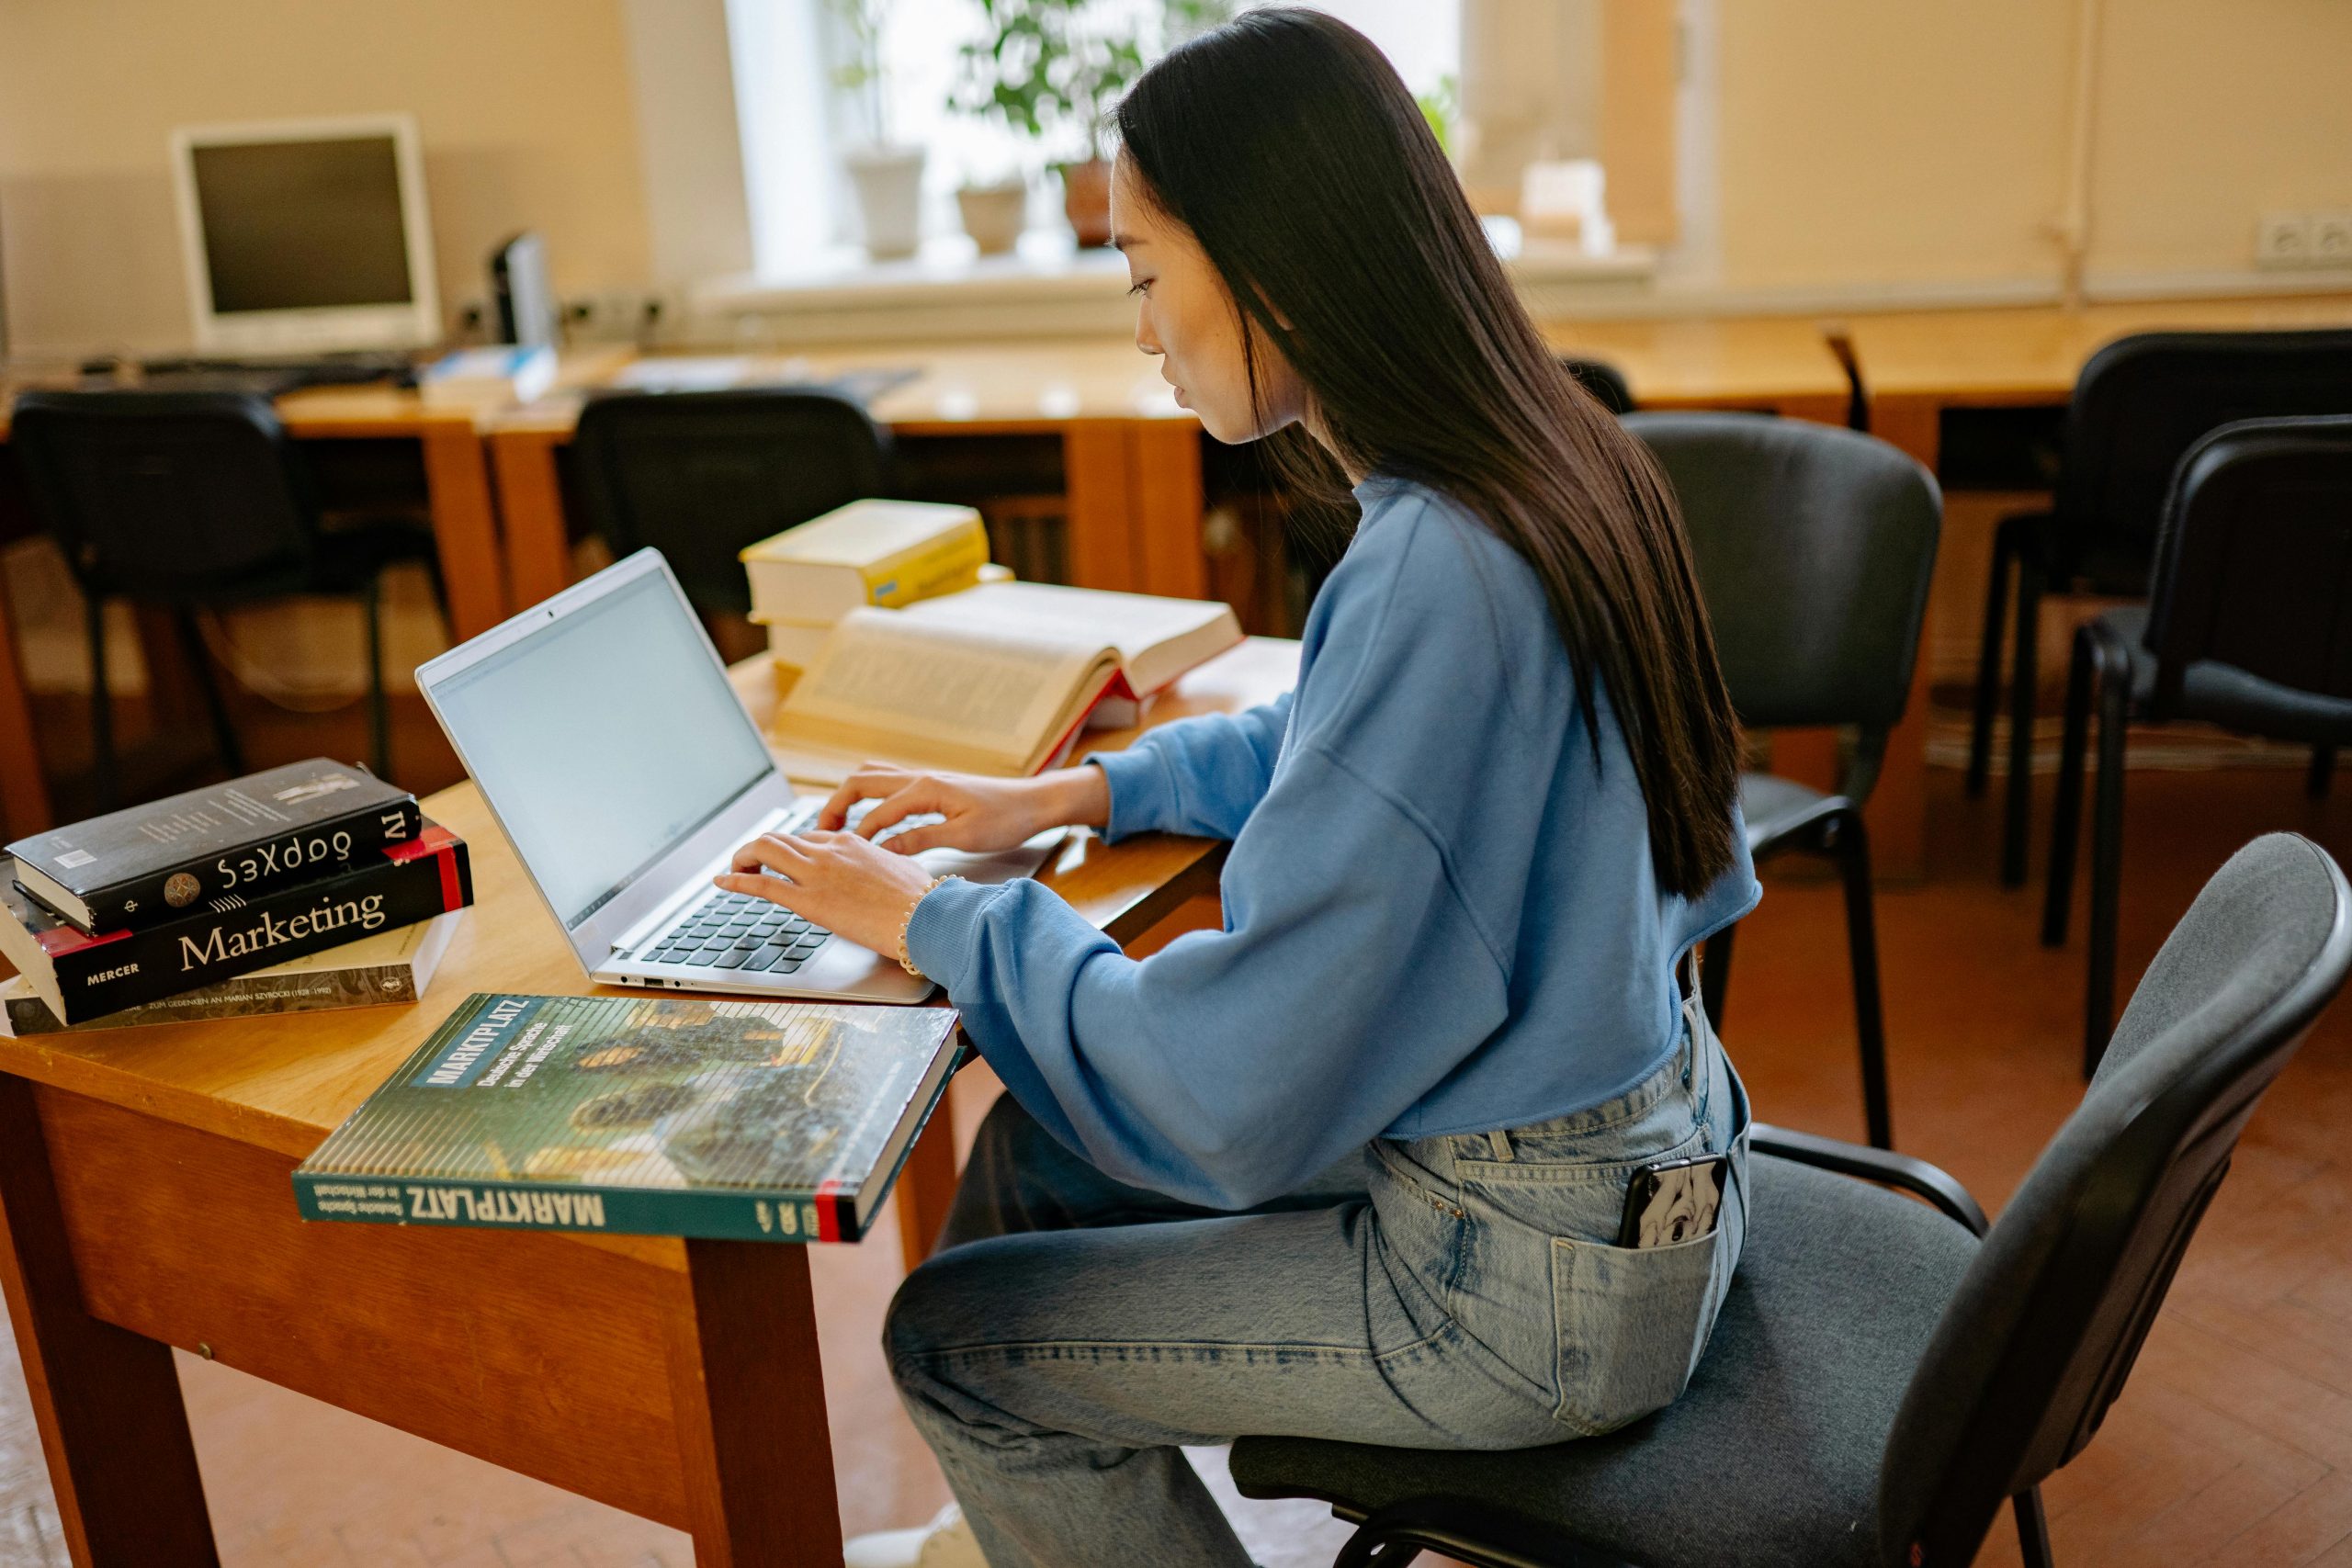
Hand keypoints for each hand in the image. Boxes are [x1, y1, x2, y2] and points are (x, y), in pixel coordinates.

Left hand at [716, 829, 939, 958]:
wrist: (926, 916)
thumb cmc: (922, 900)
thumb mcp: (901, 870)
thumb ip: (882, 867)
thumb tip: (885, 874)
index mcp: (852, 842)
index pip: (810, 837)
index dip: (791, 849)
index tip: (783, 861)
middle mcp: (830, 850)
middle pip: (781, 838)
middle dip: (759, 848)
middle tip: (749, 863)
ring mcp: (817, 873)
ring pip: (765, 849)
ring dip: (744, 857)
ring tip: (734, 871)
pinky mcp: (808, 900)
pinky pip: (762, 883)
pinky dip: (736, 880)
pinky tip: (722, 882)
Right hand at [819, 762, 1108, 854]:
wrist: (1033, 802)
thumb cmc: (1006, 819)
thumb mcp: (965, 836)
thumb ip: (921, 840)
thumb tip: (883, 850)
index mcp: (926, 789)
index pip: (876, 813)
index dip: (853, 836)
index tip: (834, 857)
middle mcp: (919, 777)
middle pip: (860, 782)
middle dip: (834, 806)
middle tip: (817, 834)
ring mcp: (923, 778)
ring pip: (871, 776)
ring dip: (847, 796)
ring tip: (832, 825)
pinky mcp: (930, 785)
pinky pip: (886, 782)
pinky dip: (866, 794)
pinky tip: (864, 816)